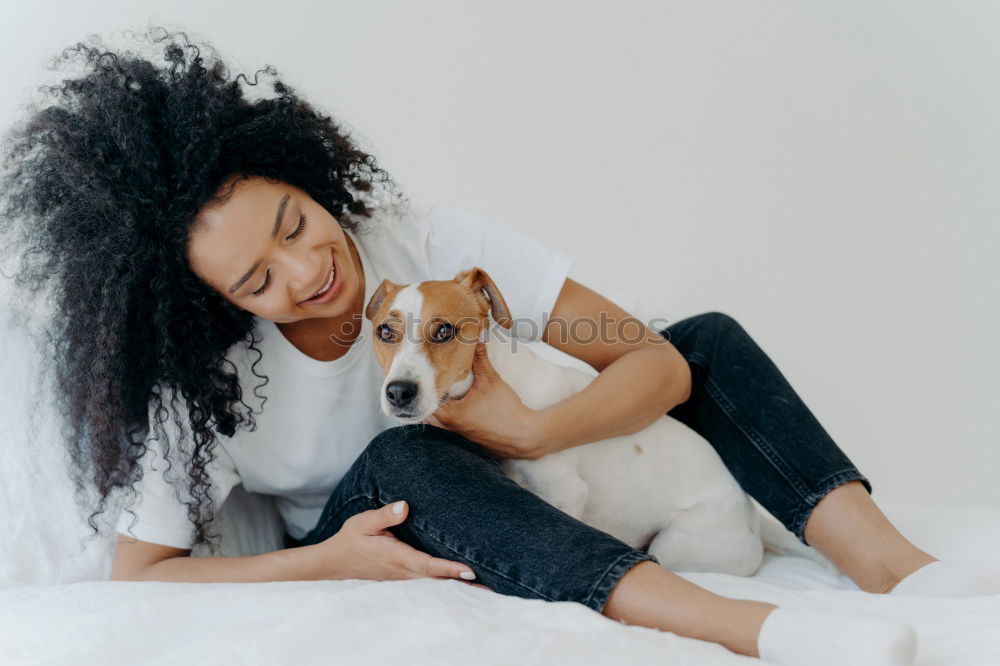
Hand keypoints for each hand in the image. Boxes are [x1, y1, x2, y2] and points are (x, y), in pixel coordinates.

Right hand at [313, 500, 491, 591]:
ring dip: (458, 585)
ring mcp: (405, 577)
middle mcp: (404, 571)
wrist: (334, 563)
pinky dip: (447, 582)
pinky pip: (429, 581)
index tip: (470, 570)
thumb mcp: (362, 522)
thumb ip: (384, 515)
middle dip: (464, 583)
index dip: (449, 569)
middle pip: (438, 580)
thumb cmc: (351, 540)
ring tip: (487, 585)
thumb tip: (405, 506)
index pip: (427, 565)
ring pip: (435, 583)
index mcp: (396, 557)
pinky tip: (462, 580)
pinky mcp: (405, 577)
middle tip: (493, 585)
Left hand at [422, 342, 549, 459]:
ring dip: (437, 404)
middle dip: (427, 394)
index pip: (423, 398)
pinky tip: (455, 400)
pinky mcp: (465, 435)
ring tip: (442, 388)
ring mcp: (456, 433)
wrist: (523, 435)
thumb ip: (480, 358)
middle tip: (432, 378)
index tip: (425, 370)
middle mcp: (448, 426)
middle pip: (425, 410)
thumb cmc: (506, 412)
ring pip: (435, 418)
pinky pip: (447, 424)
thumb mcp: (491, 380)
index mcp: (449, 414)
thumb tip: (476, 338)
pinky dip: (447, 412)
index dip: (423, 383)